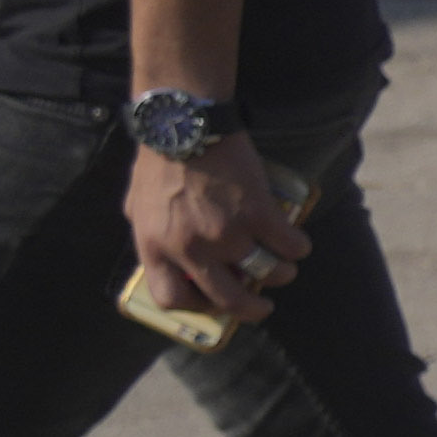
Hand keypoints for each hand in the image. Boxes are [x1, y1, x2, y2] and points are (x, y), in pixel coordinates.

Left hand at [121, 135, 296, 336]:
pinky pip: (291, 246)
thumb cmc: (160, 162)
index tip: (211, 302)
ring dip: (281, 273)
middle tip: (262, 307)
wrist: (184, 125)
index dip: (196, 307)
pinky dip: (298, 247)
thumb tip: (173, 258)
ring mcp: (227, 233)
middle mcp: (191, 248)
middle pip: (228, 300)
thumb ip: (154, 236)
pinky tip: (296, 242)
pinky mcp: (258, 214)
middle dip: (251, 310)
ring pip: (269, 273)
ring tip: (284, 263)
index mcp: (156, 246)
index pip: (172, 298)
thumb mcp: (138, 206)